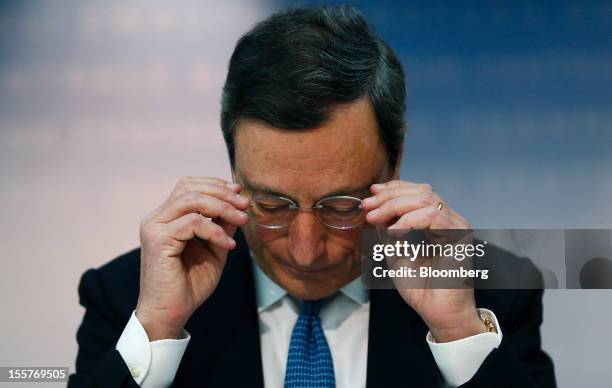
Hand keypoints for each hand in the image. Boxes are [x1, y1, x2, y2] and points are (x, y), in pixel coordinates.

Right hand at [136, 177, 249, 339]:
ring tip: (242, 220)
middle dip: (222, 193)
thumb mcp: (214, 250)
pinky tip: (228, 245)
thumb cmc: (189, 285)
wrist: (170, 315)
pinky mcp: (158, 240)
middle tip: (245, 206)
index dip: (216, 185)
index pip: (188, 186)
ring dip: (222, 207)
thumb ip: (222, 226)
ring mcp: (154, 228)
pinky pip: (192, 222)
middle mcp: (156, 219)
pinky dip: (215, 231)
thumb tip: (238, 204)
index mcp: (166, 218)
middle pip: (189, 187)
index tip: (240, 194)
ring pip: (191, 199)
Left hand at [362, 180, 486, 341]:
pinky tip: (394, 233)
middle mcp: (450, 221)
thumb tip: (375, 210)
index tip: (370, 195)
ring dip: (394, 206)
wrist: (438, 314)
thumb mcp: (395, 253)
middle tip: (367, 207)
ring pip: (426, 199)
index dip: (393, 189)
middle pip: (421, 191)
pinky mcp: (459, 237)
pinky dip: (408, 221)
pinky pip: (432, 216)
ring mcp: (457, 227)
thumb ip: (388, 231)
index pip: (418, 192)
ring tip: (375, 219)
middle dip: (389, 196)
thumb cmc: (421, 288)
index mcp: (438, 222)